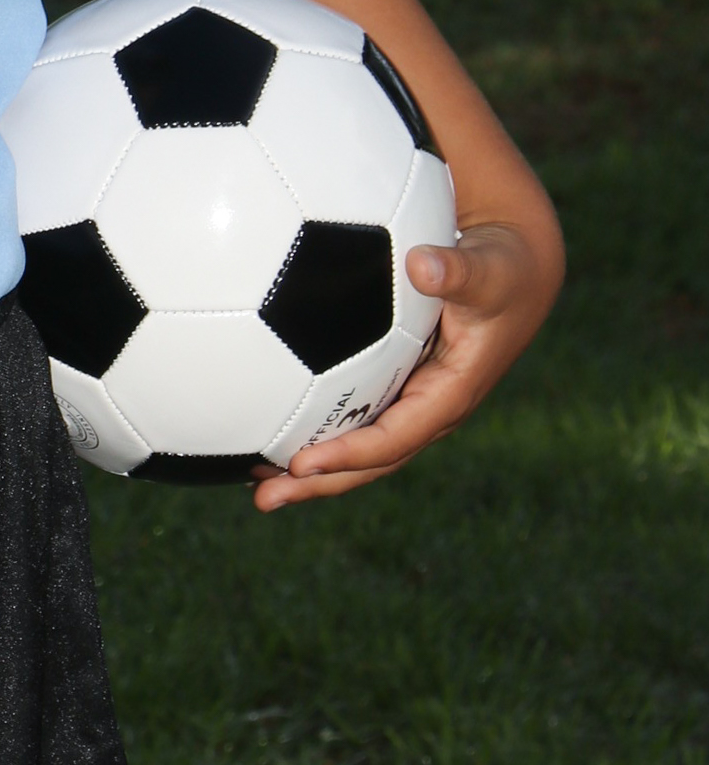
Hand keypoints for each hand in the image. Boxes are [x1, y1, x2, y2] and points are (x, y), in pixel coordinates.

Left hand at [251, 217, 559, 509]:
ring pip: (356, 445)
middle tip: (263, 498)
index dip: (349, 454)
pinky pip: (351, 415)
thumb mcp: (488, 270)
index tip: (301, 463)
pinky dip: (312, 428)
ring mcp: (410, 400)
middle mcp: (428, 409)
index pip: (395, 438)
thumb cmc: (501, 268)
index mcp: (450, 395)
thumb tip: (423, 265)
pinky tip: (264, 425)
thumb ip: (458, 271)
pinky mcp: (395, 385)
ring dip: (308, 468)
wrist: (512, 271)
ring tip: (251, 479)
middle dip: (319, 482)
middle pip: (369, 460)